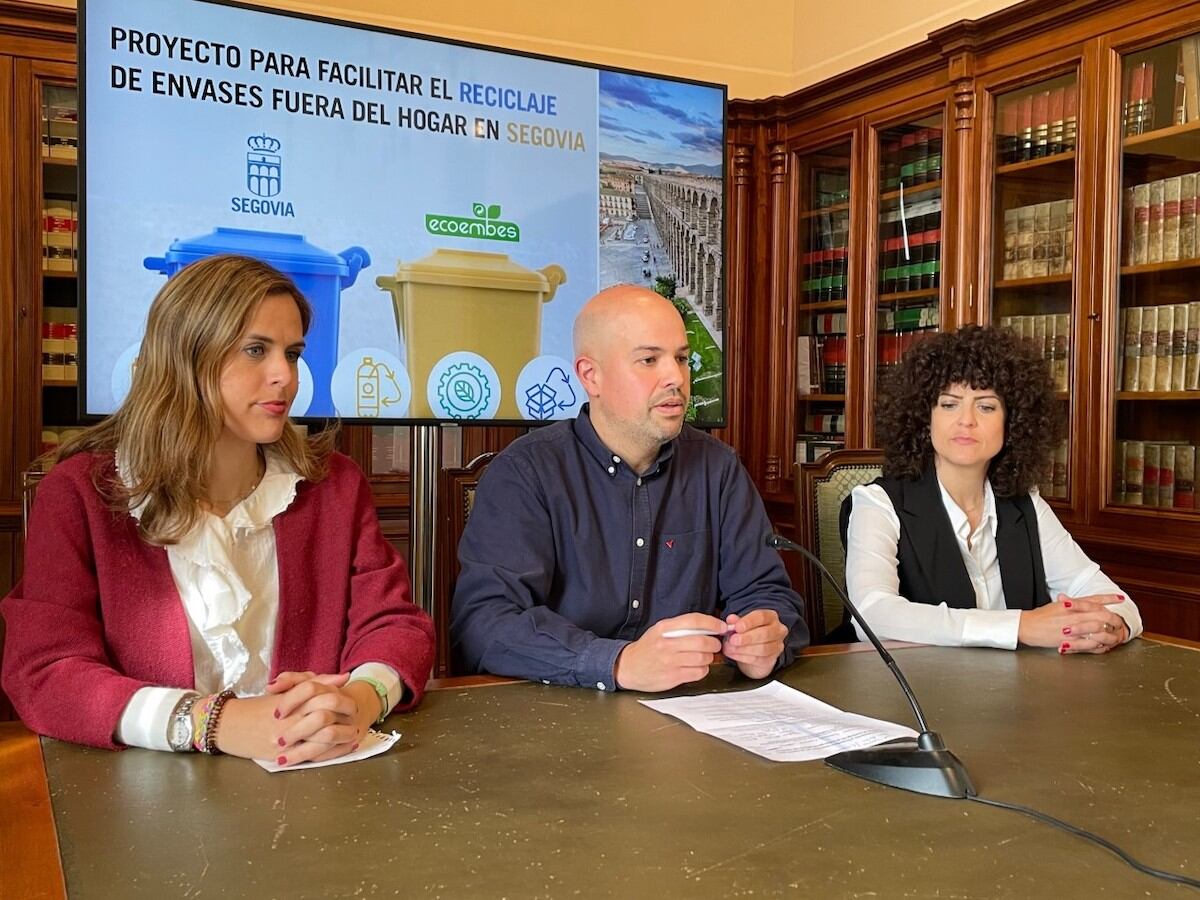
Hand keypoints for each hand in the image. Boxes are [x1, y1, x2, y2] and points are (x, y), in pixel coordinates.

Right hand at [209, 672, 366, 764]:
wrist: (228, 725)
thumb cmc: (259, 706)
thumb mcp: (286, 690)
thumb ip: (314, 682)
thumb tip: (344, 677)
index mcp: (292, 699)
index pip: (325, 695)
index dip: (344, 699)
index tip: (353, 703)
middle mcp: (290, 718)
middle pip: (327, 716)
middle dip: (346, 719)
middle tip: (356, 719)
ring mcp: (287, 738)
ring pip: (322, 738)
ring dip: (342, 738)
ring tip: (353, 735)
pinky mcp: (283, 755)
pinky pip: (311, 755)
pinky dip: (330, 753)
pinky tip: (340, 749)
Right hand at [614, 613, 725, 691]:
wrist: (629, 666)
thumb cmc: (648, 647)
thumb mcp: (660, 630)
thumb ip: (681, 627)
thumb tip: (709, 626)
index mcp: (665, 628)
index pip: (694, 620)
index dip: (713, 623)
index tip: (722, 627)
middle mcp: (667, 644)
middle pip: (702, 641)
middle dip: (714, 643)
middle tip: (715, 645)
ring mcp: (670, 661)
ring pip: (703, 658)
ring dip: (709, 657)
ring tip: (705, 656)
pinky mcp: (672, 677)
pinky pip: (698, 672)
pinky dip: (703, 669)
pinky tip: (697, 667)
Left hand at [721, 609, 787, 678]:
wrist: (752, 652)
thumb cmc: (748, 633)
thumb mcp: (741, 624)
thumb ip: (736, 621)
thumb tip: (731, 619)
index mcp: (770, 617)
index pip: (762, 617)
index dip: (748, 622)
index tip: (737, 627)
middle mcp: (778, 630)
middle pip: (764, 633)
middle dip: (746, 638)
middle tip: (732, 640)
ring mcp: (777, 646)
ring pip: (762, 648)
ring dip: (743, 649)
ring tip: (730, 648)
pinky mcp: (772, 659)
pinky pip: (758, 659)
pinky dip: (743, 657)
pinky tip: (733, 654)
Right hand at [1017, 594, 1128, 653]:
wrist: (1026, 626)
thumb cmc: (1040, 616)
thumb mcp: (1056, 605)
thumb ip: (1072, 603)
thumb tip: (1084, 602)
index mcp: (1071, 604)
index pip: (1094, 599)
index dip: (1109, 598)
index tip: (1121, 598)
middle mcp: (1073, 614)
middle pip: (1101, 614)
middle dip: (1114, 619)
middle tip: (1120, 622)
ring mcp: (1072, 628)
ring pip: (1098, 629)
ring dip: (1109, 633)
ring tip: (1115, 636)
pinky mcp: (1069, 640)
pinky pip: (1089, 643)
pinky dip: (1099, 645)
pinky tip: (1103, 646)